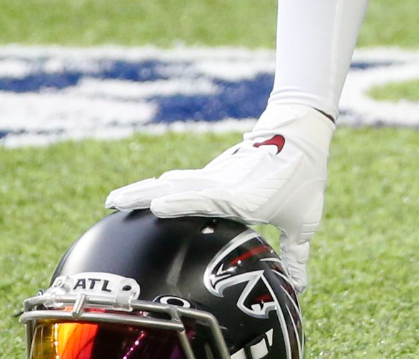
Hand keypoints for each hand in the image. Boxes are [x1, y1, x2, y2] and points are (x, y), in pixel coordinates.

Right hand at [107, 103, 334, 289]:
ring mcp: (217, 175)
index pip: (209, 198)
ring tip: (115, 198)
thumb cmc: (306, 176)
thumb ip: (296, 253)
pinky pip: (185, 181)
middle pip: (178, 187)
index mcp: (245, 195)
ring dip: (145, 188)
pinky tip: (149, 190)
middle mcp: (225, 183)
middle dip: (145, 195)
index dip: (184, 202)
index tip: (158, 206)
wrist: (302, 132)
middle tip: (113, 201)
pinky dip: (164, 186)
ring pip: (175, 182)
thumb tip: (299, 287)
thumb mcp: (305, 219)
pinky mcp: (216, 172)